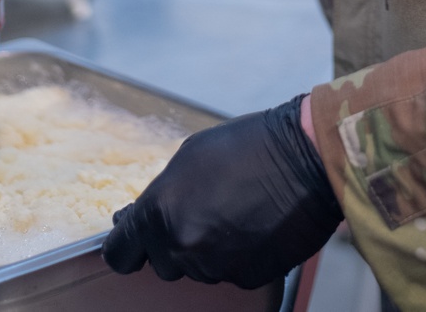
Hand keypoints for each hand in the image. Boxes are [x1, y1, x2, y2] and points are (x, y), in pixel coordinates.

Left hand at [103, 95, 341, 287]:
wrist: (305, 159)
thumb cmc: (247, 146)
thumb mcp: (191, 155)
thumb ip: (160, 194)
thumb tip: (130, 219)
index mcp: (160, 211)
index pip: (120, 254)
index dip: (127, 248)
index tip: (134, 243)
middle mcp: (181, 244)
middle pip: (161, 262)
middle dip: (174, 241)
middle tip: (202, 210)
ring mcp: (214, 266)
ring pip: (196, 269)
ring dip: (205, 249)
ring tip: (233, 212)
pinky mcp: (245, 279)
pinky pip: (227, 274)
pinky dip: (234, 257)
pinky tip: (251, 226)